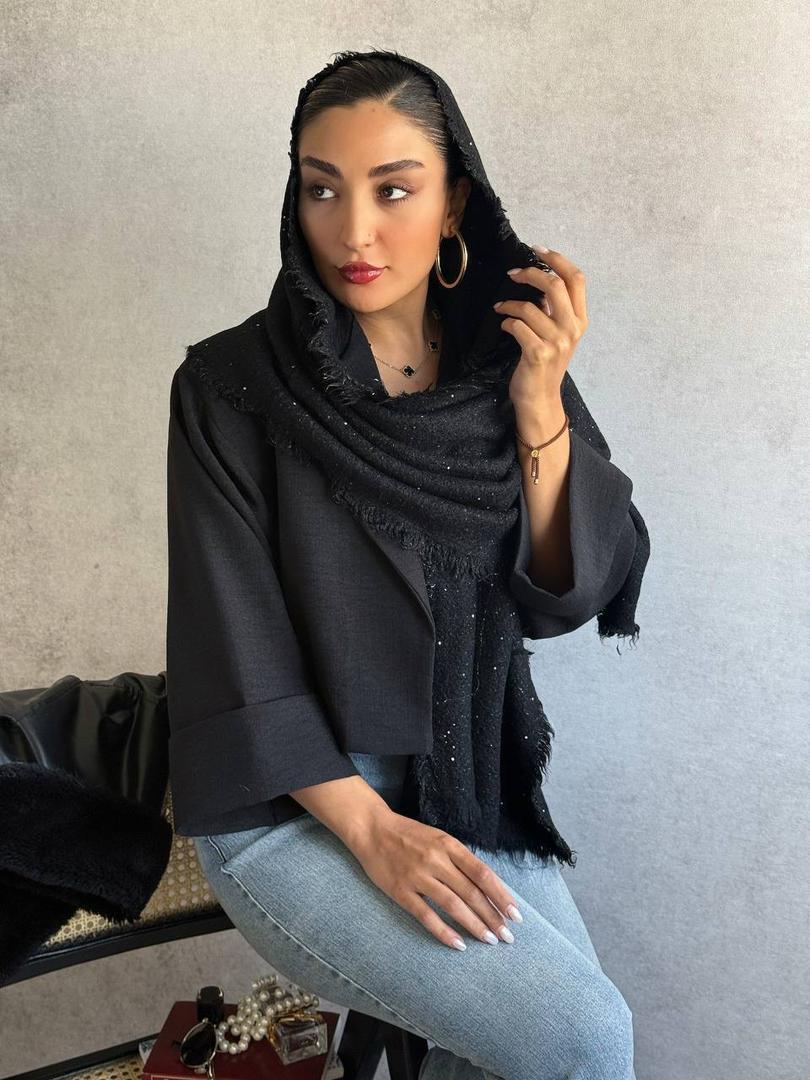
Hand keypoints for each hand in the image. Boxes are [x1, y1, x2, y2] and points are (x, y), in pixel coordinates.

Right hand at [346, 808, 522, 950]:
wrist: (372, 828)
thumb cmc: (409, 835)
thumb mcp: (439, 838)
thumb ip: (460, 860)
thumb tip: (486, 887)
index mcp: (449, 845)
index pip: (483, 874)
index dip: (501, 896)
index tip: (516, 915)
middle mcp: (437, 860)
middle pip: (471, 892)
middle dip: (492, 916)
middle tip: (507, 936)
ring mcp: (418, 876)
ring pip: (453, 905)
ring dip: (474, 925)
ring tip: (489, 940)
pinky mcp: (401, 891)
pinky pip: (426, 915)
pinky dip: (444, 932)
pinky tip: (458, 944)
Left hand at [494, 245, 588, 408]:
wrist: (541, 398)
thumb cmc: (546, 365)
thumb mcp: (558, 335)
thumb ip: (555, 310)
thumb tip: (540, 281)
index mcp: (580, 320)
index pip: (577, 279)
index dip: (558, 260)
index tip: (538, 250)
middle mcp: (572, 329)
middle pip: (554, 285)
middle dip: (530, 273)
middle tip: (513, 273)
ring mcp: (556, 342)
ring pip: (529, 307)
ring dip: (510, 304)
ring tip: (501, 307)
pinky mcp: (538, 353)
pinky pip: (517, 325)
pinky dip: (507, 322)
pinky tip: (505, 325)